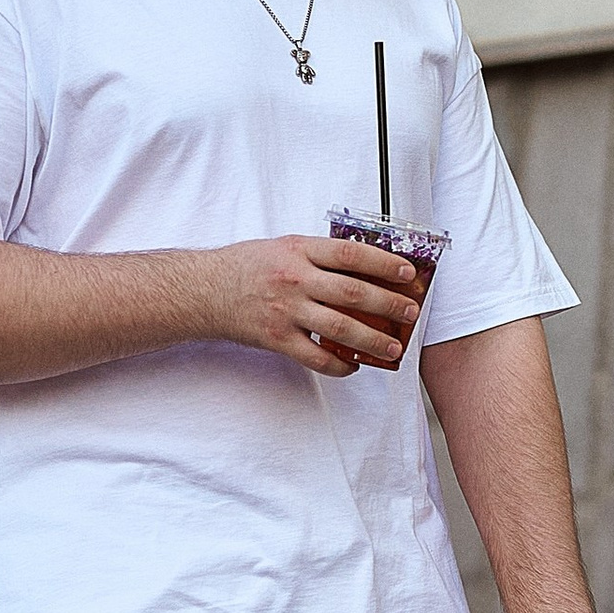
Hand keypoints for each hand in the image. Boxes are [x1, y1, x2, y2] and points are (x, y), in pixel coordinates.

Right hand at [201, 235, 430, 376]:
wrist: (202, 291)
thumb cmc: (245, 267)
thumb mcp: (283, 247)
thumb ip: (318, 256)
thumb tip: (363, 267)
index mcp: (299, 251)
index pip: (351, 254)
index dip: (384, 263)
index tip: (407, 273)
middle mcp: (295, 280)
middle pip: (354, 294)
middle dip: (389, 305)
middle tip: (411, 313)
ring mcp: (287, 311)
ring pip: (340, 328)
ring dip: (373, 341)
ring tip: (393, 348)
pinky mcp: (277, 339)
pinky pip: (316, 357)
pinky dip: (339, 365)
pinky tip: (354, 366)